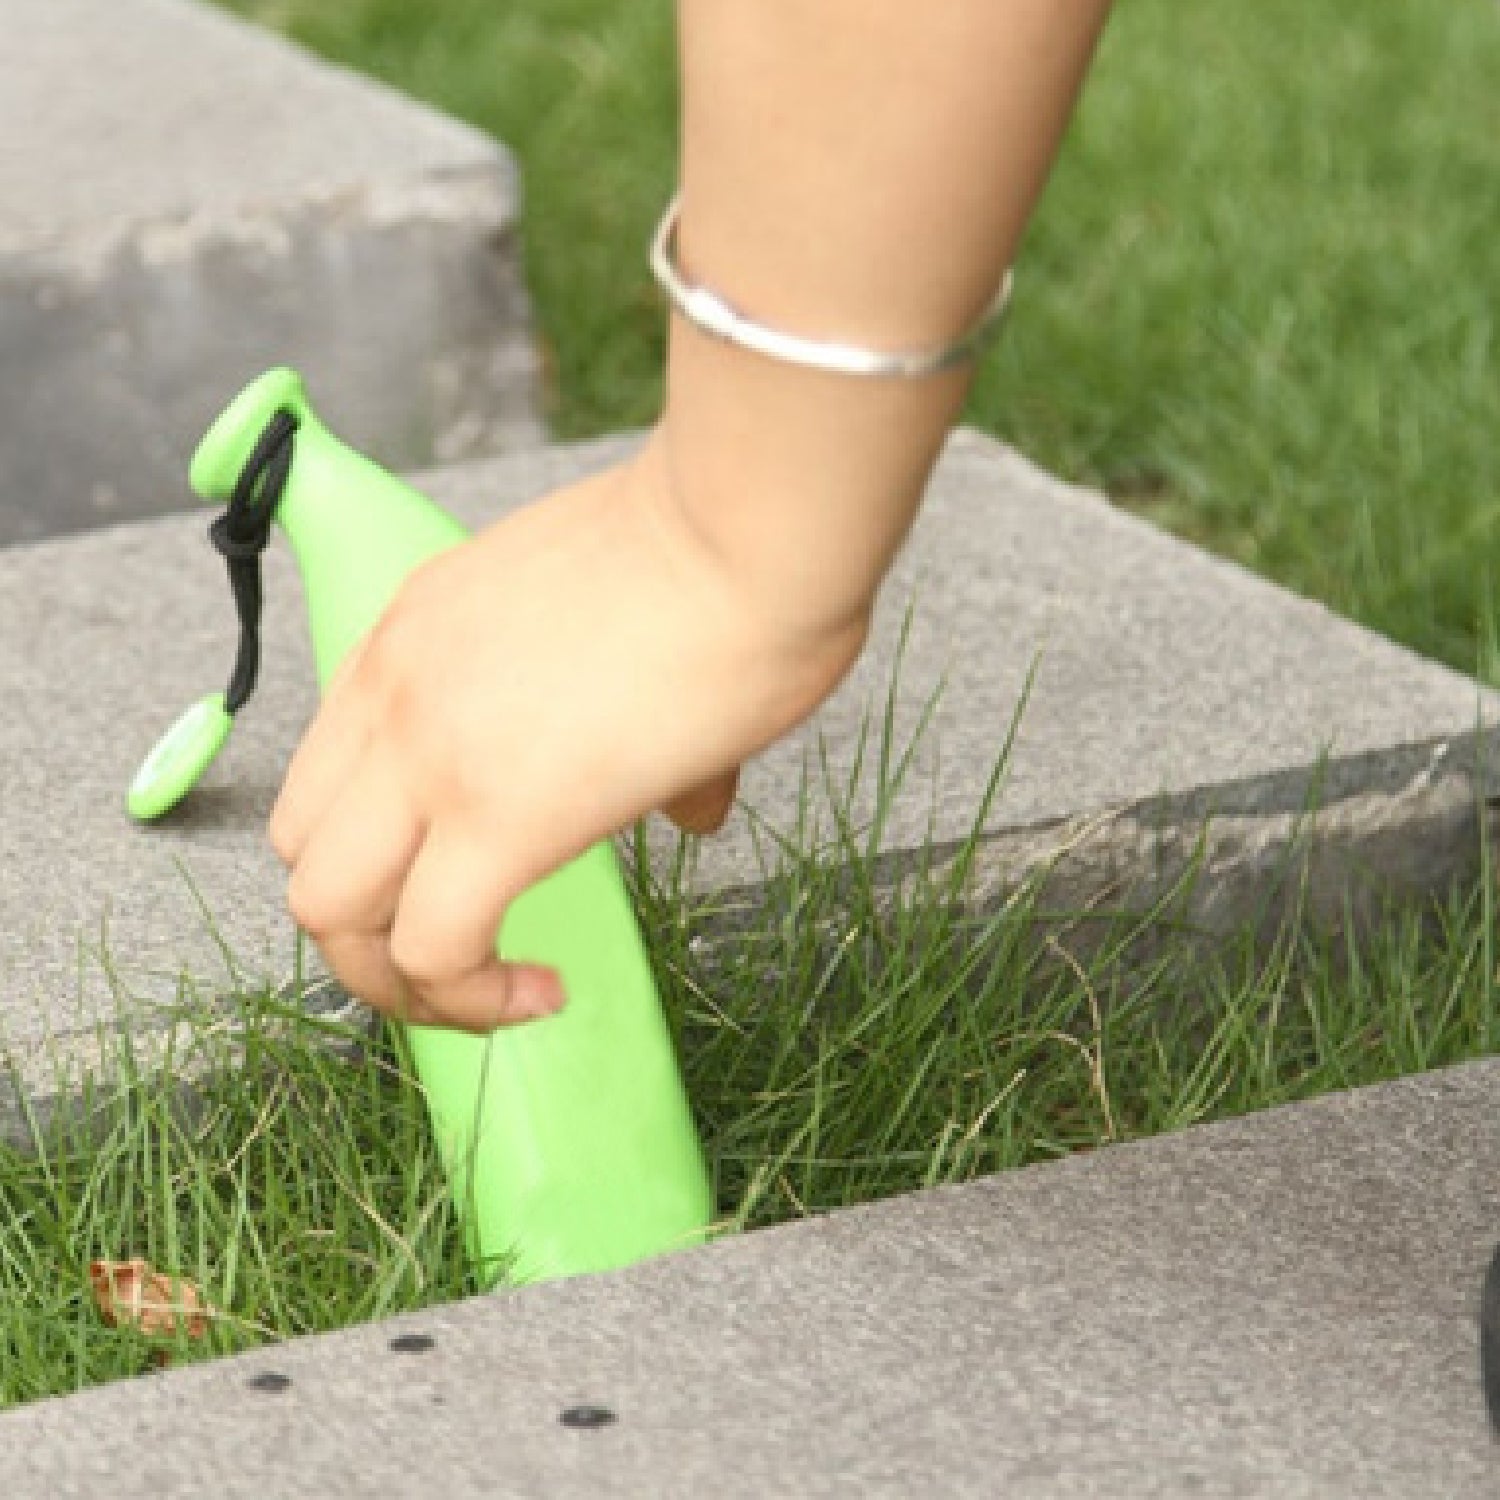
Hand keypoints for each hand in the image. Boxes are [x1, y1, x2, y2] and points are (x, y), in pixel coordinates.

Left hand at [267, 437, 866, 1031]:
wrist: (751, 531)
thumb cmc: (720, 554)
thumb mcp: (633, 618)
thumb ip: (637, 716)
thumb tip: (691, 800)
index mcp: (417, 631)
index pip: (330, 768)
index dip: (376, 848)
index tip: (453, 879)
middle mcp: (396, 690)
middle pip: (301, 850)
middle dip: (362, 926)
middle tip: (456, 953)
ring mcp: (431, 753)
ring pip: (328, 913)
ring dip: (395, 978)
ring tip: (486, 994)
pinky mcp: (498, 818)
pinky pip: (433, 952)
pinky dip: (472, 999)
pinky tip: (543, 993)